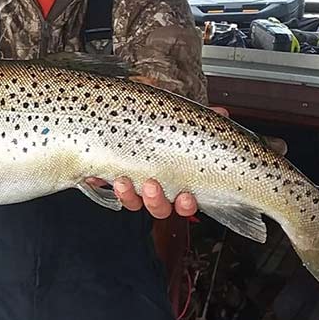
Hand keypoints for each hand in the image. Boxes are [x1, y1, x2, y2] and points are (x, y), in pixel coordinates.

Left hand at [87, 105, 285, 218]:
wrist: (120, 114)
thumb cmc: (155, 120)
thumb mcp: (178, 115)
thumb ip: (200, 116)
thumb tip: (222, 112)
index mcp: (174, 177)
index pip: (184, 201)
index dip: (186, 205)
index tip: (186, 197)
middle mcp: (155, 186)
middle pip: (160, 207)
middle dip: (157, 201)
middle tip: (152, 185)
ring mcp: (132, 182)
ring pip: (133, 202)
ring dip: (129, 195)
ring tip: (124, 182)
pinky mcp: (108, 175)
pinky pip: (103, 187)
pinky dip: (99, 183)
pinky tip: (95, 177)